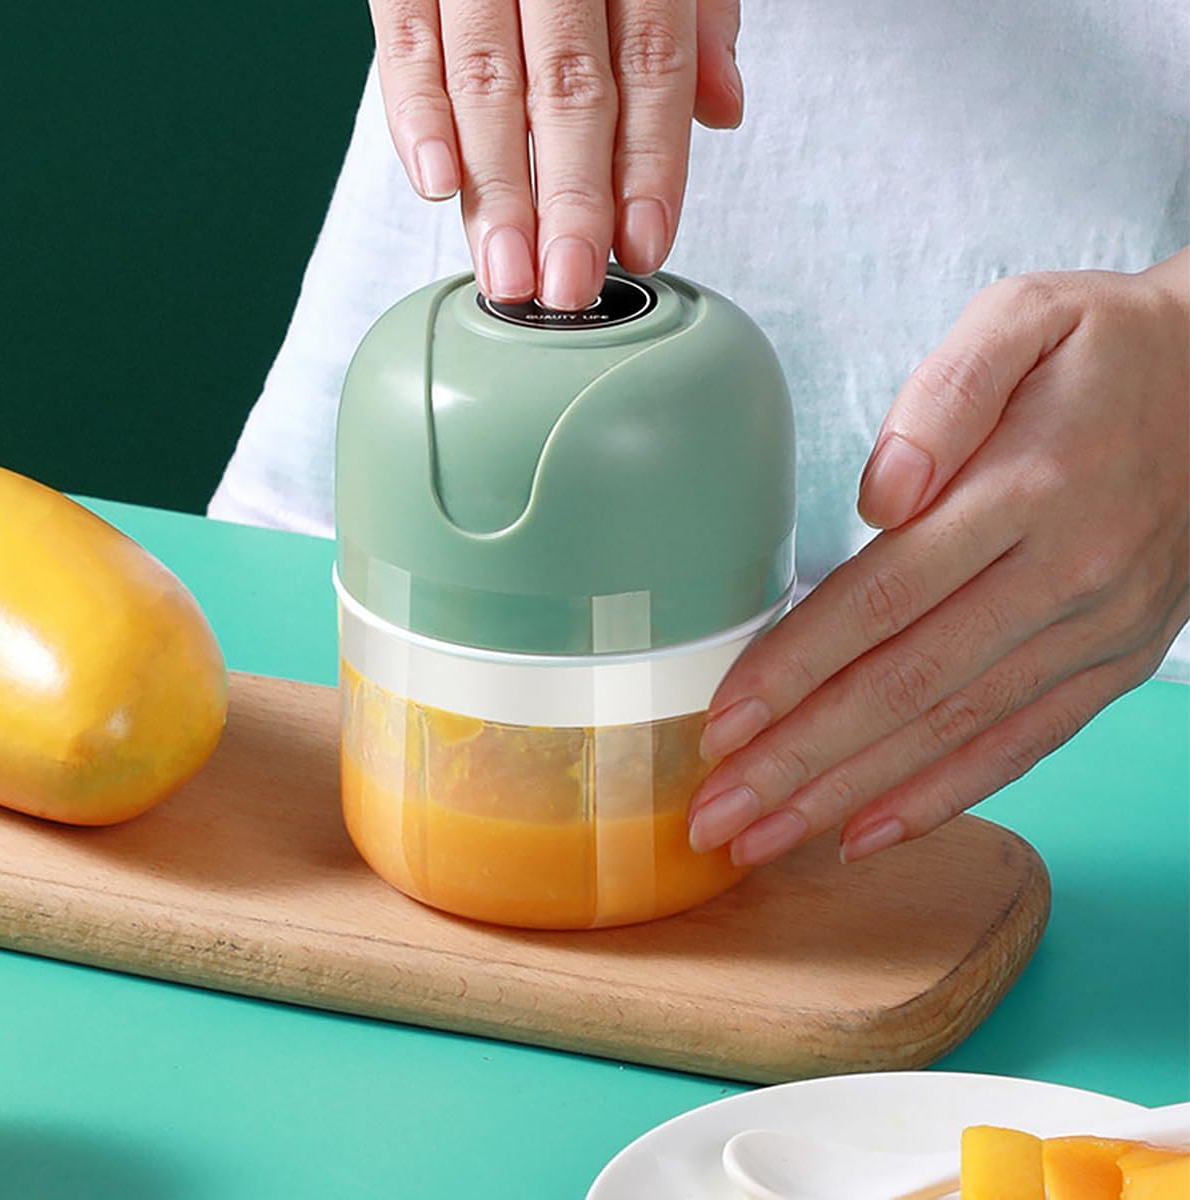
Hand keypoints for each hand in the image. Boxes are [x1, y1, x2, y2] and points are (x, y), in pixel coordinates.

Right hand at [367, 0, 742, 309]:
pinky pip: (406, 38)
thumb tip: (722, 108)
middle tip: (569, 284)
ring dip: (496, 187)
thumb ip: (692, 18)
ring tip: (507, 271)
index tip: (644, 244)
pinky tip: (436, 185)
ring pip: (488, 80)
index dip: (651, 162)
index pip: (652, 63)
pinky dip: (415, 113)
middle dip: (571, 198)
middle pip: (570, 86)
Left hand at [689, 249, 1189, 866]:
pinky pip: (1023, 746)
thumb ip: (946, 397)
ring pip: (953, 733)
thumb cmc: (1104, 349)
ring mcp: (1095, 632)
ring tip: (765, 839)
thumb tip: (882, 497)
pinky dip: (943, 798)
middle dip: (799, 762)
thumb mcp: (1023, 319)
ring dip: (849, 797)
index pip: (884, 600)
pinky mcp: (1113, 664)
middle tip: (716, 816)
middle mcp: (1063, 578)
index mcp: (1026, 491)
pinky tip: (867, 834)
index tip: (723, 724)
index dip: (796, 668)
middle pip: (905, 687)